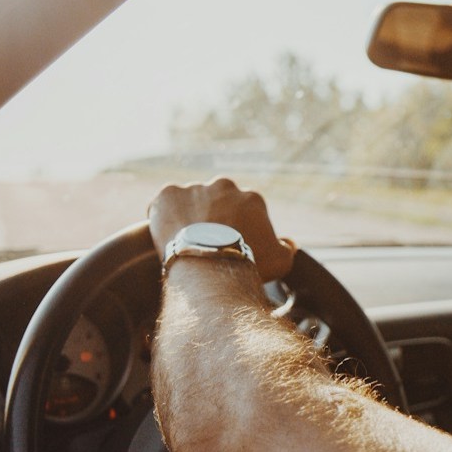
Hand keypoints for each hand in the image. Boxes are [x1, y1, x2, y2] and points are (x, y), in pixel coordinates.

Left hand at [146, 178, 296, 281]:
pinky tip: (166, 237)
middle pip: (216, 202)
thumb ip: (287, 248)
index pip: (243, 211)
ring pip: (189, 202)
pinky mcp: (168, 194)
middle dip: (212, 218)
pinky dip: (163, 218)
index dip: (236, 229)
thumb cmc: (248, 264)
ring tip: (184, 243)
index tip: (228, 245)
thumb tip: (289, 242)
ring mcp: (195, 187)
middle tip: (206, 244)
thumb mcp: (281, 261)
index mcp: (251, 198)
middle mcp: (224, 186)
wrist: (210, 266)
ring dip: (188, 217)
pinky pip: (163, 205)